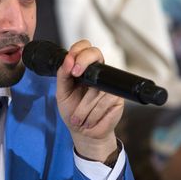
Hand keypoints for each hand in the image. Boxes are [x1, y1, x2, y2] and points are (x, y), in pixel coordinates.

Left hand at [55, 40, 123, 161]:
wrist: (84, 132)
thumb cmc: (73, 111)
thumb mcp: (62, 93)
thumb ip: (62, 75)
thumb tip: (67, 60)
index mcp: (83, 68)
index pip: (85, 47)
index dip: (78, 51)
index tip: (71, 64)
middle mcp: (98, 73)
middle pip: (95, 56)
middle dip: (83, 63)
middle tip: (75, 76)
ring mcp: (109, 84)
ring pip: (95, 87)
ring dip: (82, 107)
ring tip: (78, 118)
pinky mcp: (118, 96)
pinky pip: (103, 102)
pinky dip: (92, 114)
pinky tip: (89, 120)